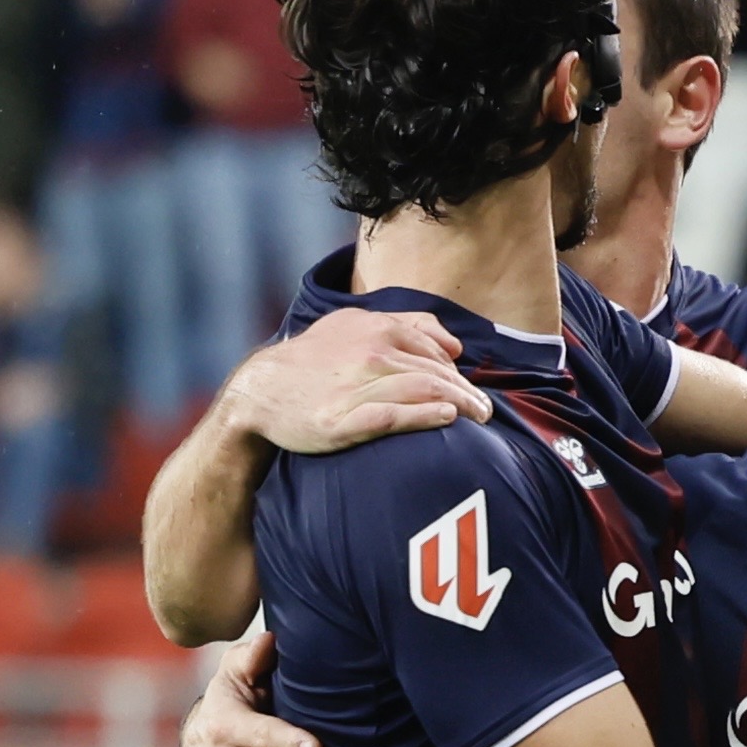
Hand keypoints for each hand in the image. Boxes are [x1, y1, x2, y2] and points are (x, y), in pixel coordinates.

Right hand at [225, 308, 491, 454]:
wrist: (260, 391)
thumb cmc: (315, 360)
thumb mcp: (353, 327)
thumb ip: (406, 326)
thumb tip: (454, 345)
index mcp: (375, 328)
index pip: (435, 351)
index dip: (459, 373)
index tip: (471, 391)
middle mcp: (369, 354)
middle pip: (436, 373)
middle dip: (468, 392)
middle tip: (486, 411)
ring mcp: (355, 387)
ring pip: (423, 391)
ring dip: (460, 404)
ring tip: (479, 418)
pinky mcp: (342, 421)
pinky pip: (394, 416)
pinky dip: (425, 416)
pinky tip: (446, 419)